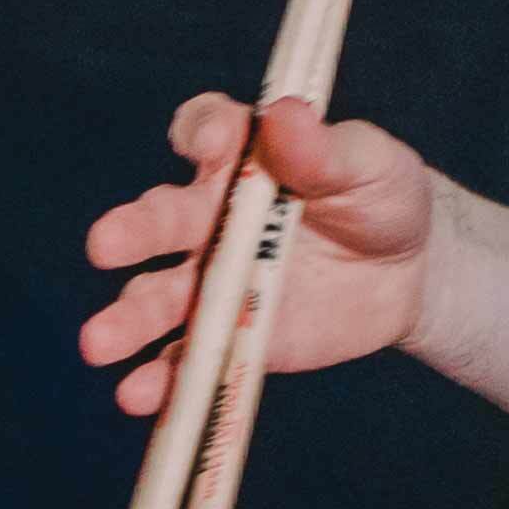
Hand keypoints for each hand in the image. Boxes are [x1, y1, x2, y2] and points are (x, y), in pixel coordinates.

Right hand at [74, 96, 442, 414]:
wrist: (409, 272)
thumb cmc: (382, 197)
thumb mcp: (369, 165)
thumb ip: (324, 150)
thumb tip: (284, 114)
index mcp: (243, 156)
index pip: (206, 132)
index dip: (203, 133)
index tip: (211, 144)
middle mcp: (210, 214)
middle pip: (162, 219)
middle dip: (134, 230)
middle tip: (105, 244)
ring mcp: (211, 279)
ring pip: (157, 295)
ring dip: (127, 317)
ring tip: (99, 342)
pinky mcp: (222, 334)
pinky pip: (184, 357)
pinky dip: (159, 378)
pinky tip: (139, 394)